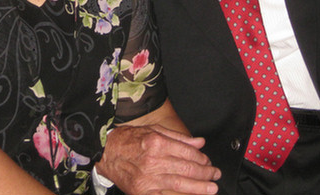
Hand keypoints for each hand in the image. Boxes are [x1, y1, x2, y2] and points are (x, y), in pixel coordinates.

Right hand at [96, 124, 219, 194]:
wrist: (105, 153)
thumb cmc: (128, 140)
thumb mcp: (153, 130)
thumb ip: (178, 138)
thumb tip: (199, 142)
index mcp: (156, 143)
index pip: (187, 153)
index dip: (201, 159)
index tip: (208, 162)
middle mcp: (153, 161)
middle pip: (186, 169)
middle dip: (205, 174)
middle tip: (215, 175)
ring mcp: (147, 179)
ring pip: (179, 185)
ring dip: (198, 188)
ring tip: (210, 189)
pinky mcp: (142, 192)